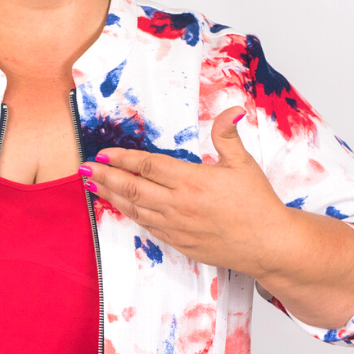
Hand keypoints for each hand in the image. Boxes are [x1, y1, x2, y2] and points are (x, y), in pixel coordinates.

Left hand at [80, 106, 291, 277]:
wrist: (269, 245)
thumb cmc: (258, 204)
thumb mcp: (243, 163)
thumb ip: (227, 134)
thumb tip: (231, 108)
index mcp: (191, 180)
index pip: (147, 165)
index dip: (122, 158)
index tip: (104, 154)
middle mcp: (178, 204)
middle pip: (132, 187)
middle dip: (104, 177)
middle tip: (84, 170)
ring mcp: (176, 226)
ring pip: (135, 209)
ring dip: (111, 197)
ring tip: (93, 187)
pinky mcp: (179, 243)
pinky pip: (148, 227)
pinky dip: (131, 215)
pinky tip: (122, 207)